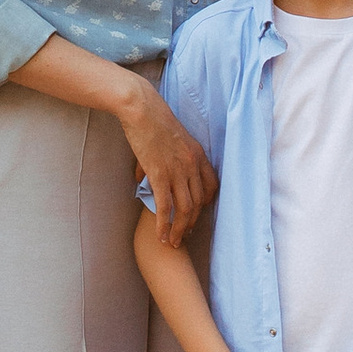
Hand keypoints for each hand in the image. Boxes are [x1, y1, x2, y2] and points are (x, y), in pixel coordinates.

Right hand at [122, 81, 217, 245]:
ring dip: (180, 230)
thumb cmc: (151, 119)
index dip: (206, 203)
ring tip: (174, 243)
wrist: (142, 108)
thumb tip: (141, 177)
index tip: (197, 214)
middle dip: (192, 223)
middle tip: (185, 235)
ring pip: (184, 210)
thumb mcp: (168, 138)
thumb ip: (162, 159)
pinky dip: (163, 224)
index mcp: (197, 154)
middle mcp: (191, 165)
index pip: (211, 186)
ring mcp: (176, 170)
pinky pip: (164, 206)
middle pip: (198, 203)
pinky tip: (160, 236)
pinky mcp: (159, 174)